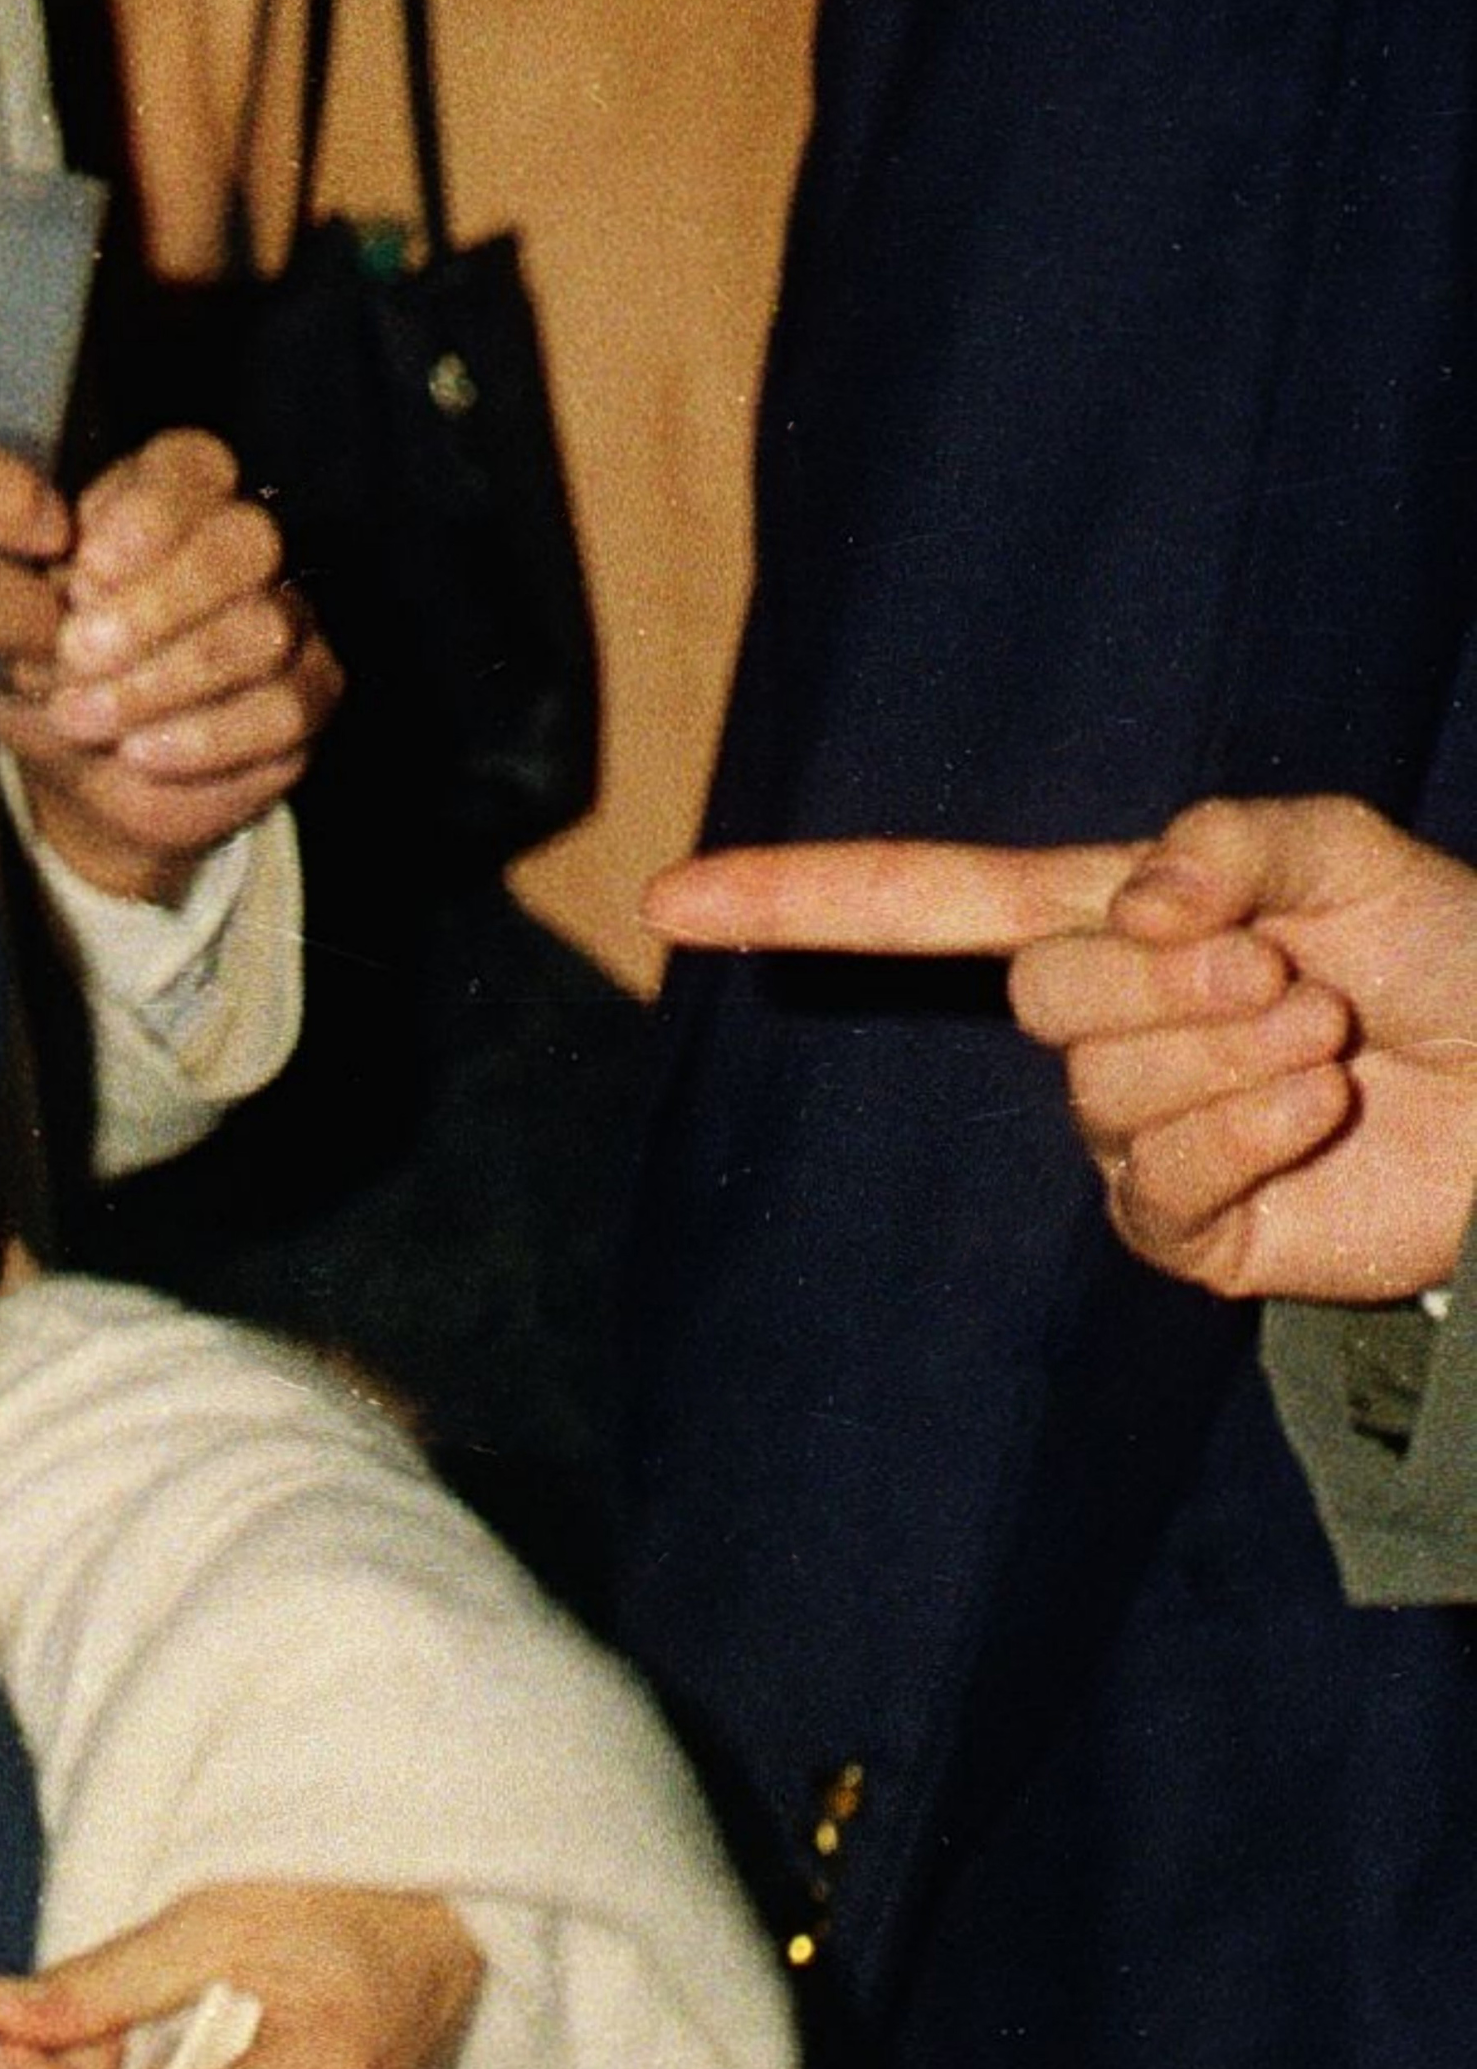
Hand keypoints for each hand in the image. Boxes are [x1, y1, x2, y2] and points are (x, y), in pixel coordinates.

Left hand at [0, 429, 333, 900]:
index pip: (195, 463)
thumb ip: (34, 588)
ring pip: (263, 630)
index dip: (150, 513)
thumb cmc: (43, 663)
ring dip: (162, 680)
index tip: (82, 572)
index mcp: (170, 497)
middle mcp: (243, 547)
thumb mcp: (17, 619)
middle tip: (75, 651)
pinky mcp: (312, 695)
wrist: (80, 761)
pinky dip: (205, 736)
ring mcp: (290, 617)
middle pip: (244, 541)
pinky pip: (285, 708)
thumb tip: (65, 592)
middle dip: (157, 602)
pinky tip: (140, 753)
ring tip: (81, 717)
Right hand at [650, 801, 1476, 1308]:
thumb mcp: (1346, 849)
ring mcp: (1136, 1133)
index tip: (670, 901)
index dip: (793, 899)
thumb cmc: (1449, 953)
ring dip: (1237, 1055)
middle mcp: (1100, 1026)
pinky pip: (1160, 1178)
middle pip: (1036, 998)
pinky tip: (1321, 1108)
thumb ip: (1229, 841)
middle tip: (1286, 972)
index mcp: (1106, 921)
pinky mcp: (1188, 1227)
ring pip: (1102, 1087)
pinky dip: (1254, 1130)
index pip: (919, 902)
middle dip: (1169, 978)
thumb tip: (1130, 901)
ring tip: (1328, 1036)